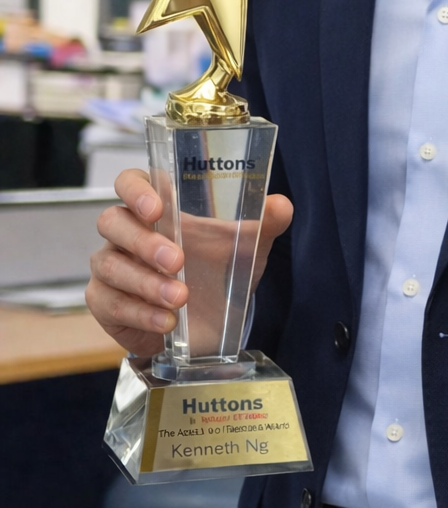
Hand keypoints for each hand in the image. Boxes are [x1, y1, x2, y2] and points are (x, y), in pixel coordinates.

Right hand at [86, 167, 293, 358]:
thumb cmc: (219, 272)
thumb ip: (264, 224)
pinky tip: (166, 322)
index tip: (156, 208)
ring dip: (145, 283)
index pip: (130, 182)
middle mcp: (126, 233)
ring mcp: (111, 267)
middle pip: (112, 222)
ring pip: (109, 266)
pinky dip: (140, 313)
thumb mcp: (247, 248)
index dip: (135, 190)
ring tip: (180, 298)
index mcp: (157, 208)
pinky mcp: (105, 303)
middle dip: (143, 241)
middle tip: (177, 261)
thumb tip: (282, 205)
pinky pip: (110, 304)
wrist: (210, 325)